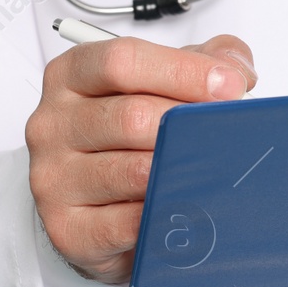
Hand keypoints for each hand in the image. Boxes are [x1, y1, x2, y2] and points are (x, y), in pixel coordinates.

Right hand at [25, 34, 255, 283]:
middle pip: (131, 116)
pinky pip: (129, 222)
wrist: (99, 205)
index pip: (121, 61)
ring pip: (135, 171)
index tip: (230, 85)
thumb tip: (234, 67)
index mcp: (70, 76)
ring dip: (182, 171)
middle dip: (190, 125)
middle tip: (226, 134)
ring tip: (209, 170)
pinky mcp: (66, 227)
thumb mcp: (164, 83)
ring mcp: (53, 177)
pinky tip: (183, 206)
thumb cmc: (128, 138)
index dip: (184, 71)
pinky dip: (165, 214)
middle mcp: (53, 123)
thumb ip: (203, 59)